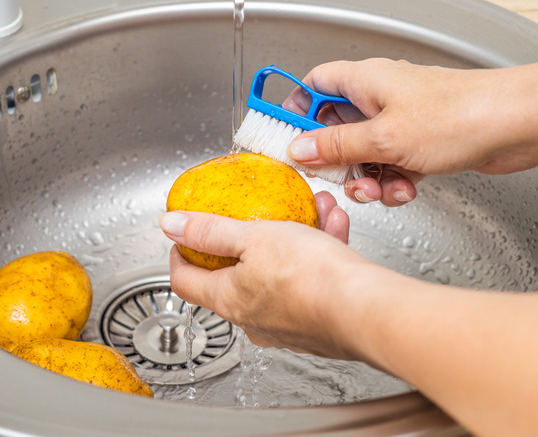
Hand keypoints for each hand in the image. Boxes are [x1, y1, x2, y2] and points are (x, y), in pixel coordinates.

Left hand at [159, 192, 370, 358]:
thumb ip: (210, 230)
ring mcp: (285, 325)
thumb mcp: (252, 237)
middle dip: (246, 239)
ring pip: (278, 274)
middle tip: (253, 218)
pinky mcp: (316, 324)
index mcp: (228, 300)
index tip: (183, 239)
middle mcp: (252, 319)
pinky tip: (331, 227)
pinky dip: (316, 254)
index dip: (180, 256)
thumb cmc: (309, 277)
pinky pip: (308, 282)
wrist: (365, 309)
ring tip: (308, 212)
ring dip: (290, 239)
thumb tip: (172, 225)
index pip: (185, 281)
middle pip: (234, 276)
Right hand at [283, 58, 537, 205]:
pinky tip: (405, 189)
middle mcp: (379, 97)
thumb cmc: (459, 115)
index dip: (294, 110)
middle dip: (336, 160)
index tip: (281, 136)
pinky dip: (392, 181)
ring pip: (362, 153)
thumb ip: (336, 146)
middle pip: (335, 128)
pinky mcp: (419, 142)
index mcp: (363, 80)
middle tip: (336, 177)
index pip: (312, 86)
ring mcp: (400, 120)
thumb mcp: (383, 137)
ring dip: (366, 177)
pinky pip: (388, 164)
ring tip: (379, 188)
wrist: (514, 125)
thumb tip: (300, 149)